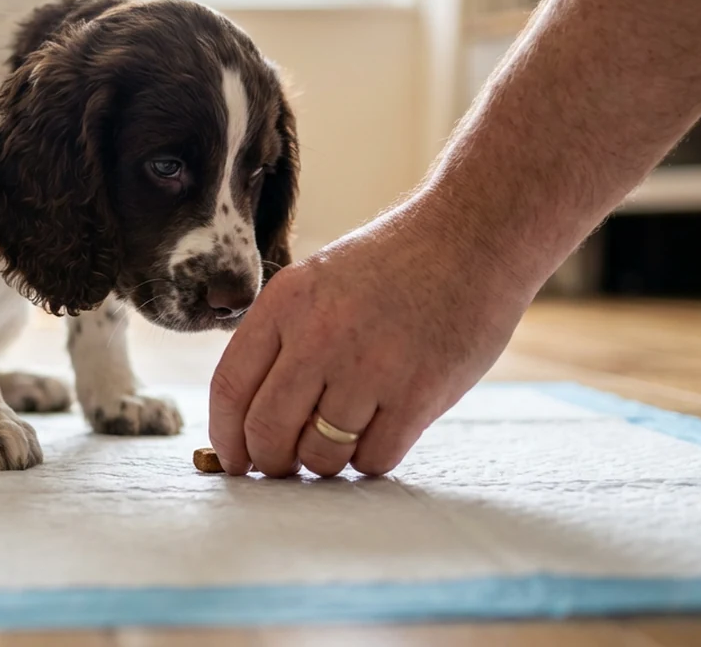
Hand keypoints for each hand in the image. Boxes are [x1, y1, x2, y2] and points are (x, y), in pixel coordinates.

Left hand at [208, 196, 539, 477]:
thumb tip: (249, 417)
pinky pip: (373, 459)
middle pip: (268, 431)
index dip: (225, 436)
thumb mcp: (319, 281)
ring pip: (320, 454)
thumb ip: (283, 338)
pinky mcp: (418, 395)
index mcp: (286, 302)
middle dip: (271, 462)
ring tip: (341, 438)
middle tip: (285, 465)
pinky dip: (370, 458)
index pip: (231, 386)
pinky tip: (381, 431)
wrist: (474, 237)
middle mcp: (320, 335)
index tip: (234, 460)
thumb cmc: (396, 265)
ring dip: (325, 462)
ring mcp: (369, 367)